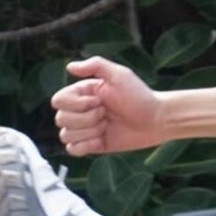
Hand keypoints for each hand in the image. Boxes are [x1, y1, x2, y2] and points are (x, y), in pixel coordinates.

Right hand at [50, 57, 165, 155]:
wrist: (156, 120)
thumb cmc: (140, 95)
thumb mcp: (119, 75)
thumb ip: (95, 65)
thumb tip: (69, 67)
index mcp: (82, 94)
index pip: (58, 100)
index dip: (77, 104)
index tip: (100, 101)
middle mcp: (80, 111)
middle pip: (60, 119)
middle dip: (86, 118)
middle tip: (107, 114)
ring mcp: (86, 129)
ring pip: (65, 136)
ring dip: (89, 132)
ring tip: (107, 126)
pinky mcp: (93, 145)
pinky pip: (72, 150)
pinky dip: (86, 146)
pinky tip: (101, 140)